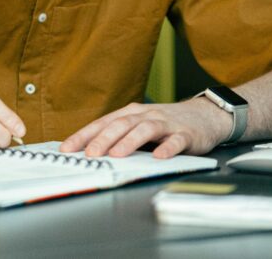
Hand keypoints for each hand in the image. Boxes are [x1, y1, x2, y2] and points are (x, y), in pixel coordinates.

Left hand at [59, 99, 230, 158]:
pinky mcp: (186, 134)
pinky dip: (167, 148)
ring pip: (145, 129)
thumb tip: (87, 151)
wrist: (205, 115)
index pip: (102, 123)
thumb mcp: (139, 125)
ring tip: (117, 155)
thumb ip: (118, 135)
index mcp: (130, 114)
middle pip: (121, 124)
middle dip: (102, 140)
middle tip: (89, 155)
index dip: (83, 135)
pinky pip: (176, 141)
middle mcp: (146, 115)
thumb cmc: (165, 123)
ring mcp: (166, 123)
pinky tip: (159, 157)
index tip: (66, 149)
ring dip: (129, 142)